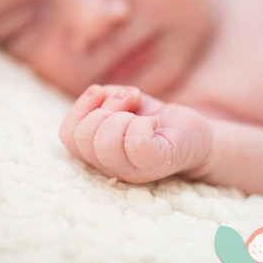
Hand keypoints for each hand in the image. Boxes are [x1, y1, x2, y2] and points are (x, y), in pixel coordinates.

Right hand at [59, 84, 212, 182]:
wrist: (194, 135)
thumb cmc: (154, 119)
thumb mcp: (122, 103)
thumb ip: (102, 99)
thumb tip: (98, 94)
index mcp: (97, 153)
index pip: (67, 135)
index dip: (80, 108)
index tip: (101, 92)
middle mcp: (110, 167)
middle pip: (83, 137)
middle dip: (105, 108)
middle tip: (129, 101)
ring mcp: (132, 170)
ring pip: (105, 142)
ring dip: (122, 114)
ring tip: (140, 112)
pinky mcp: (155, 165)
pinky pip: (136, 144)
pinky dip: (143, 123)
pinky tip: (153, 123)